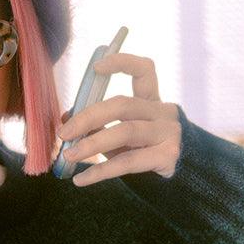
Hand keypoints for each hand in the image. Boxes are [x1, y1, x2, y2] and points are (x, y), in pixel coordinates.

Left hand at [57, 52, 181, 185]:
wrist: (179, 180)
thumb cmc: (144, 153)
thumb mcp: (122, 136)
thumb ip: (99, 125)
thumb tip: (66, 120)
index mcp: (152, 101)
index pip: (144, 71)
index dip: (122, 63)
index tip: (96, 68)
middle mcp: (163, 113)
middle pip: (122, 105)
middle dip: (89, 117)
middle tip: (64, 132)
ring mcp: (168, 134)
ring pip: (125, 132)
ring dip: (92, 144)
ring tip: (69, 155)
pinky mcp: (167, 157)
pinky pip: (127, 162)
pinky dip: (100, 171)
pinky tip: (80, 179)